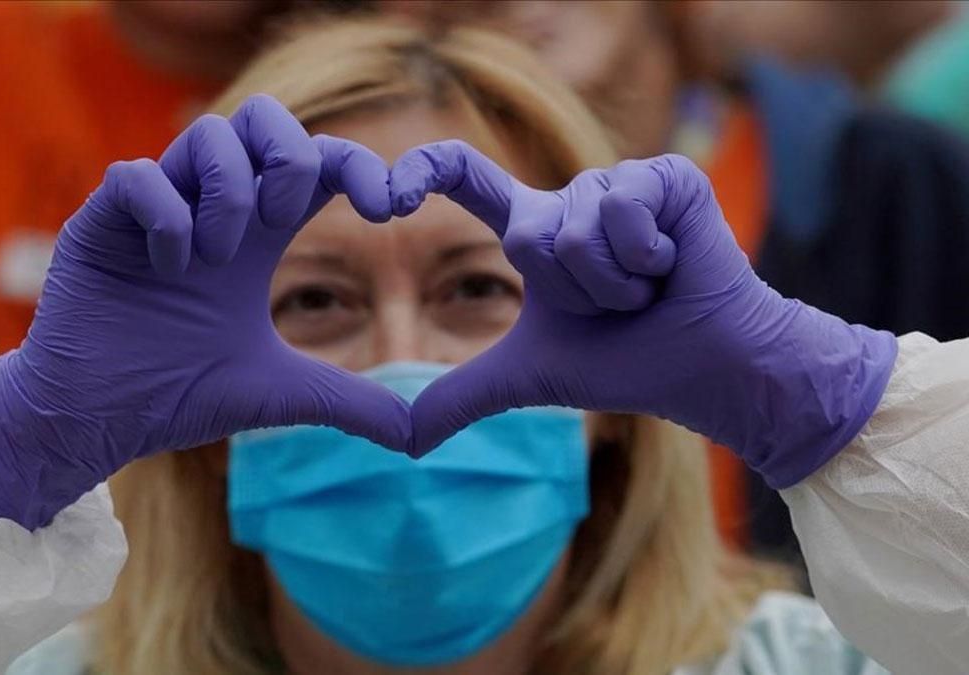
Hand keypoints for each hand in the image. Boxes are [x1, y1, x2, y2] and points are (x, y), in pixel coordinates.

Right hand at [0, 95, 410, 528]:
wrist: (98, 421)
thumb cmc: (179, 396)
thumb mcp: (281, 395)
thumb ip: (350, 403)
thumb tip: (418, 436)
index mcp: (256, 234)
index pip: (315, 163)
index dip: (360, 166)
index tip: (392, 207)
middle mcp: (210, 208)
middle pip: (262, 116)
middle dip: (289, 155)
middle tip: (281, 218)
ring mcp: (156, 208)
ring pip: (207, 134)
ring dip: (229, 192)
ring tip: (216, 258)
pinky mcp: (101, 222)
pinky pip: (137, 175)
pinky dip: (166, 215)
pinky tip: (169, 269)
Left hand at [391, 144, 896, 485]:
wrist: (706, 371)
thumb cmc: (625, 365)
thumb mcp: (526, 378)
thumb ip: (459, 397)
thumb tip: (401, 445)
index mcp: (534, 230)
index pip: (465, 176)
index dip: (424, 172)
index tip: (385, 197)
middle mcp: (570, 199)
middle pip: (529, 234)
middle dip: (573, 292)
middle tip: (617, 305)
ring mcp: (619, 182)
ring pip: (576, 230)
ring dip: (613, 283)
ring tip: (649, 289)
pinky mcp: (665, 175)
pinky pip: (624, 209)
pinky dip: (647, 259)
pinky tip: (674, 266)